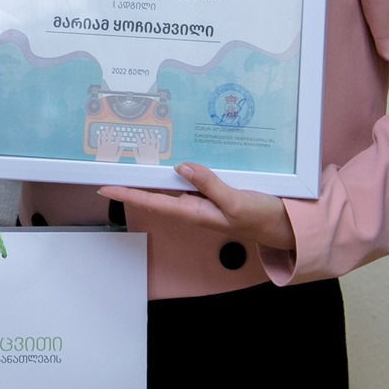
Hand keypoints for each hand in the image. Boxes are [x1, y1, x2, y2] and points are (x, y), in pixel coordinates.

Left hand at [99, 163, 296, 250]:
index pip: (152, 201)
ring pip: (170, 187)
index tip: (104, 186)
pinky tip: (171, 162)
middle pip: (155, 194)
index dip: (127, 194)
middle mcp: (193, 207)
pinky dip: (176, 172)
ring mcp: (202, 201)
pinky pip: (189, 182)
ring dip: (151, 176)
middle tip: (110, 166)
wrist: (284, 226)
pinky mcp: (213, 194)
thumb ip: (209, 185)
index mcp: (194, 211)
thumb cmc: (261, 218)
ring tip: (131, 161)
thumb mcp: (235, 202)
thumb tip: (182, 167)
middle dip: (133, 182)